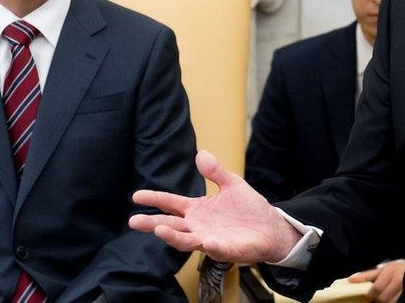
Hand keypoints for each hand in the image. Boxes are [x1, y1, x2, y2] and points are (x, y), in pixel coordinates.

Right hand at [129, 150, 301, 263]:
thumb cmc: (248, 208)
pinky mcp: (225, 250)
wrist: (270, 227)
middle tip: (134, 221)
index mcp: (196, 209)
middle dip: (152, 223)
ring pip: (185, 240)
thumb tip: (200, 154)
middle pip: (170, 225)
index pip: (170, 203)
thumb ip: (215, 172)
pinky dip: (211, 246)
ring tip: (159, 230)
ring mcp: (209, 239)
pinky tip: (206, 242)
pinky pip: (216, 249)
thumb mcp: (231, 184)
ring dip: (172, 236)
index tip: (136, 196)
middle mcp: (198, 226)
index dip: (154, 199)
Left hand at [348, 259, 404, 302]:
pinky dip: (392, 302)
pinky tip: (389, 300)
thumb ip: (366, 275)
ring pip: (391, 302)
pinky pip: (398, 302)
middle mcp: (398, 281)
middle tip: (375, 299)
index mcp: (389, 272)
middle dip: (377, 301)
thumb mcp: (382, 269)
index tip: (368, 297)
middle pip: (383, 298)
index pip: (377, 288)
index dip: (370, 295)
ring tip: (382, 299)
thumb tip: (351, 280)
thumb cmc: (396, 270)